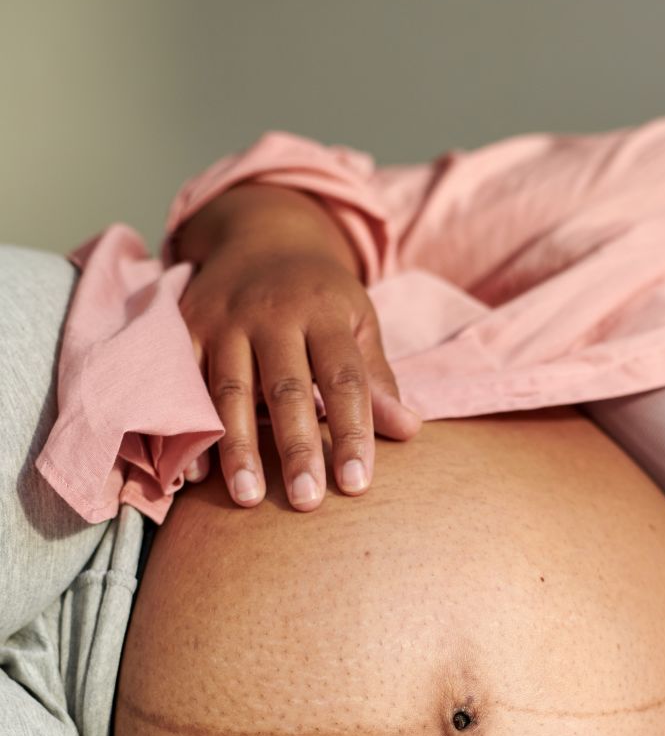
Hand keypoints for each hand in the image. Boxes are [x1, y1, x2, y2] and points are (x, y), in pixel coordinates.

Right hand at [178, 243, 421, 509]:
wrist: (261, 235)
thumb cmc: (319, 295)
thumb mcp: (357, 322)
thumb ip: (376, 378)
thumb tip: (409, 429)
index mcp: (325, 312)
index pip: (345, 379)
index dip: (353, 432)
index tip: (357, 484)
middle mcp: (273, 313)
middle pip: (287, 389)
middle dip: (296, 447)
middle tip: (306, 501)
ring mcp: (225, 320)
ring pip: (230, 391)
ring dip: (237, 447)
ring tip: (248, 497)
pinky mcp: (186, 328)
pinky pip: (184, 383)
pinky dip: (189, 427)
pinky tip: (196, 472)